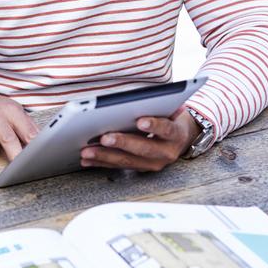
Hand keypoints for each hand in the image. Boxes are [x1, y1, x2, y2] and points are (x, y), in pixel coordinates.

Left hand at [80, 109, 200, 171]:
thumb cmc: (170, 117)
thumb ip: (156, 104)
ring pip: (128, 161)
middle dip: (122, 143)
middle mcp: (167, 152)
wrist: (180, 137)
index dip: (154, 125)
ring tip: (87, 151)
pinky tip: (87, 159)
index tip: (140, 121)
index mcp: (176, 134)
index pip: (166, 129)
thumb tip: (135, 98)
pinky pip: (119, 166)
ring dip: (105, 156)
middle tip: (104, 138)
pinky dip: (102, 162)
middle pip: (143, 149)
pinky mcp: (140, 169)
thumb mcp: (170, 108)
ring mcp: (154, 163)